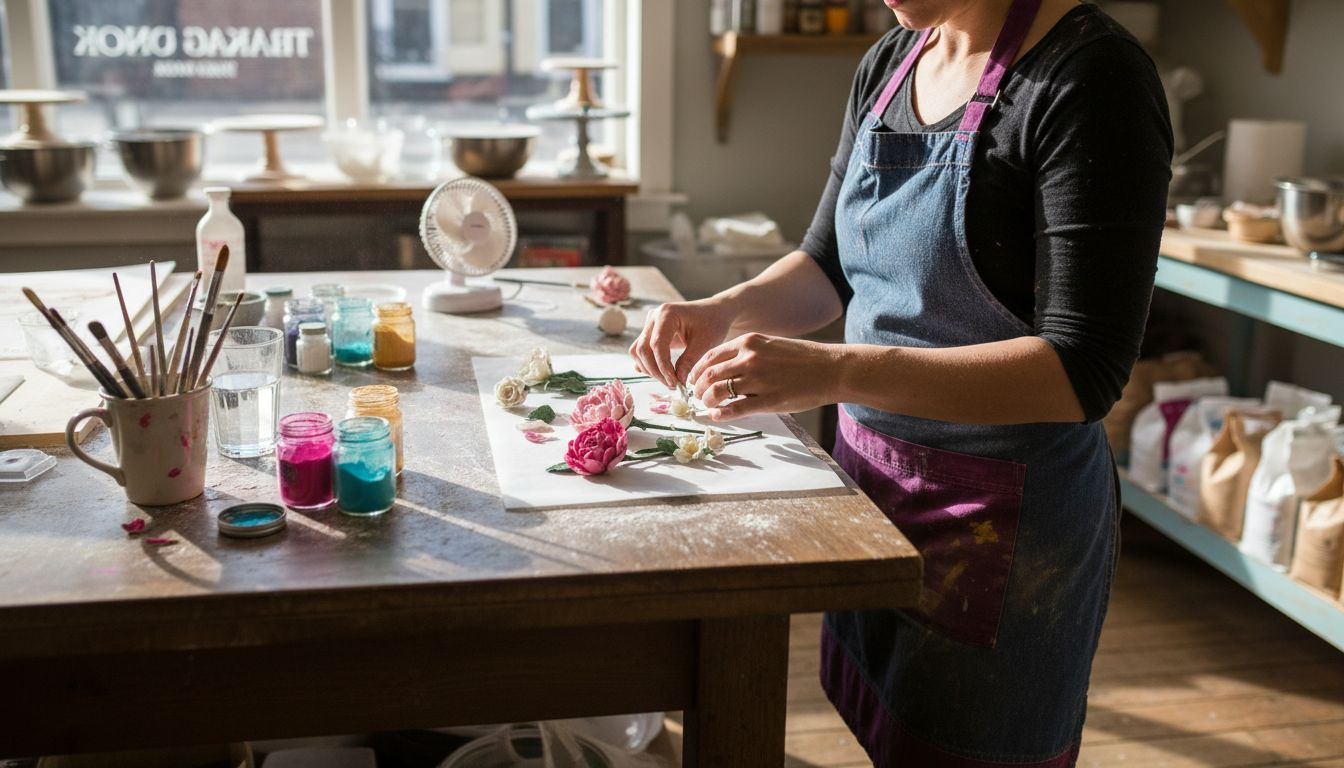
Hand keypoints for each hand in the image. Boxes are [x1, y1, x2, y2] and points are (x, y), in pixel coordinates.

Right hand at [629, 298, 736, 388]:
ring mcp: (650, 324)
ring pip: (637, 351)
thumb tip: (677, 381)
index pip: (656, 344)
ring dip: (649, 369)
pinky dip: (648, 364)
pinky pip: (641, 351)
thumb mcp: (705, 343)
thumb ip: (689, 361)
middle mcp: (654, 317)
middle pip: (642, 349)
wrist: (715, 312)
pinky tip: (662, 374)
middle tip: (672, 384)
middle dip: (655, 371)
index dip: (663, 366)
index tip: (675, 382)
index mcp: (667, 314)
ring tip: (669, 380)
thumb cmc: (712, 323)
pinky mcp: (651, 333)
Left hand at [688, 333, 845, 420]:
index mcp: (749, 343)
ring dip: (707, 401)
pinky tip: (717, 416)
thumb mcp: (771, 346)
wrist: (832, 369)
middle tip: (698, 396)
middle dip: (699, 388)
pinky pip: (735, 409)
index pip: (710, 357)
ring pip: (718, 392)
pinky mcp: (768, 400)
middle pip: (709, 375)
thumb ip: (749, 354)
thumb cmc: (804, 359)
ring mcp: (758, 380)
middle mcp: (749, 359)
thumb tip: (727, 369)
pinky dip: (721, 414)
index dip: (697, 371)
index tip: (695, 380)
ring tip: (708, 406)